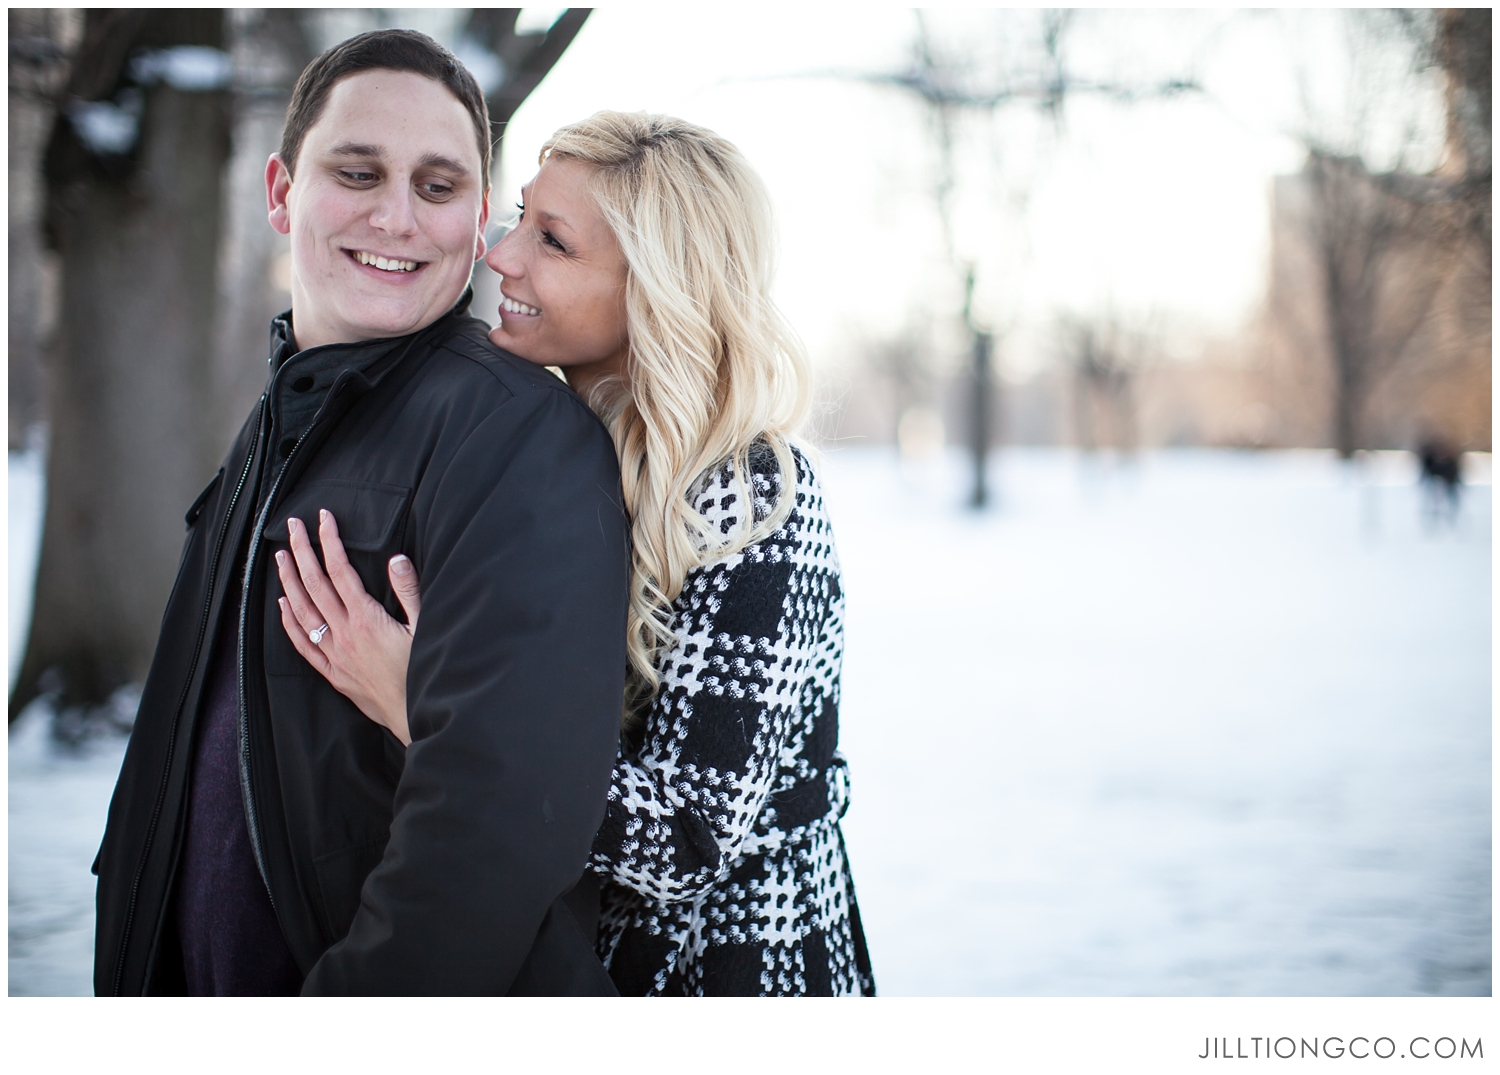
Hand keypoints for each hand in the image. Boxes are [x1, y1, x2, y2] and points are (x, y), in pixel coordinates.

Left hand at [276, 509, 420, 745]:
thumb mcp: (426, 629)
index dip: (331, 541)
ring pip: (302, 611)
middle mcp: (344, 634)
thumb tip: (396, 560)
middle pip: (315, 585)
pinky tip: (282, 606)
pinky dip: (289, 623)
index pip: (341, 571)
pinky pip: (303, 644)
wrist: (415, 717)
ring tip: (281, 556)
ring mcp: (335, 654)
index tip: (324, 519)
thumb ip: (409, 593)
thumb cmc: (424, 674)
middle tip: (292, 526)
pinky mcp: (333, 673)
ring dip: (289, 581)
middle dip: (302, 551)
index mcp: (366, 620)